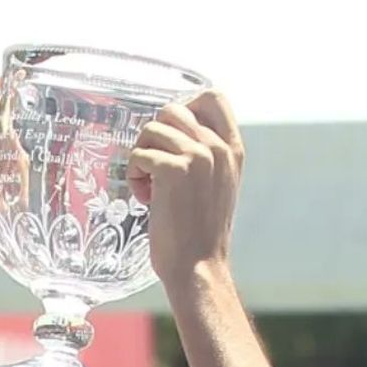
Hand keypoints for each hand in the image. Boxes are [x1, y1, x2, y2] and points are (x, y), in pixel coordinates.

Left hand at [127, 90, 243, 291]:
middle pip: (173, 110)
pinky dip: (134, 176)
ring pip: (151, 130)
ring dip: (141, 158)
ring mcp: (197, 156)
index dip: (184, 108)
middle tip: (154, 170)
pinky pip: (139, 154)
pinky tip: (145, 200)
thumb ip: (207, 159)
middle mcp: (217, 147)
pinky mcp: (173, 171)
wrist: (199, 268)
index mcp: (232, 149)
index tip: (170, 137)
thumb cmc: (200, 236)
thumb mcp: (217, 188)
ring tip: (149, 189)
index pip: (212, 98)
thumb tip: (175, 138)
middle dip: (154, 137)